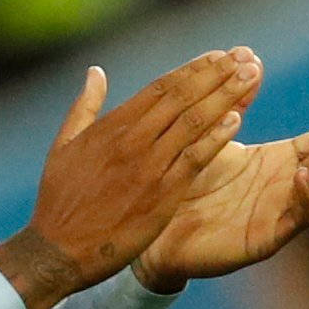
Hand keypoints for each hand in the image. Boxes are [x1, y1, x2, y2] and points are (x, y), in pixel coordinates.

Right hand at [0, 48, 264, 308]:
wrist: (58, 251)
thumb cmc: (58, 201)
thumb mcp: (64, 146)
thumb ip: (84, 107)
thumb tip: (95, 72)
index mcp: (111, 127)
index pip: (160, 88)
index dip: (192, 70)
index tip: (218, 56)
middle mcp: (132, 140)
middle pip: (182, 98)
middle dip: (216, 75)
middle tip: (244, 56)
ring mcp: (148, 167)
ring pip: (193, 122)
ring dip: (224, 96)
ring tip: (250, 76)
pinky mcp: (161, 195)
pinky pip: (194, 159)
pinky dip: (215, 137)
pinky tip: (236, 119)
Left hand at [132, 91, 308, 293]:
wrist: (160, 231)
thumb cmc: (190, 180)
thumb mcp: (212, 134)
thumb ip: (233, 102)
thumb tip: (252, 58)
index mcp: (283, 160)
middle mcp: (289, 185)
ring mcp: (282, 212)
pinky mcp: (268, 237)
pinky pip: (297, 219)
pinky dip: (304, 198)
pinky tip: (301, 176)